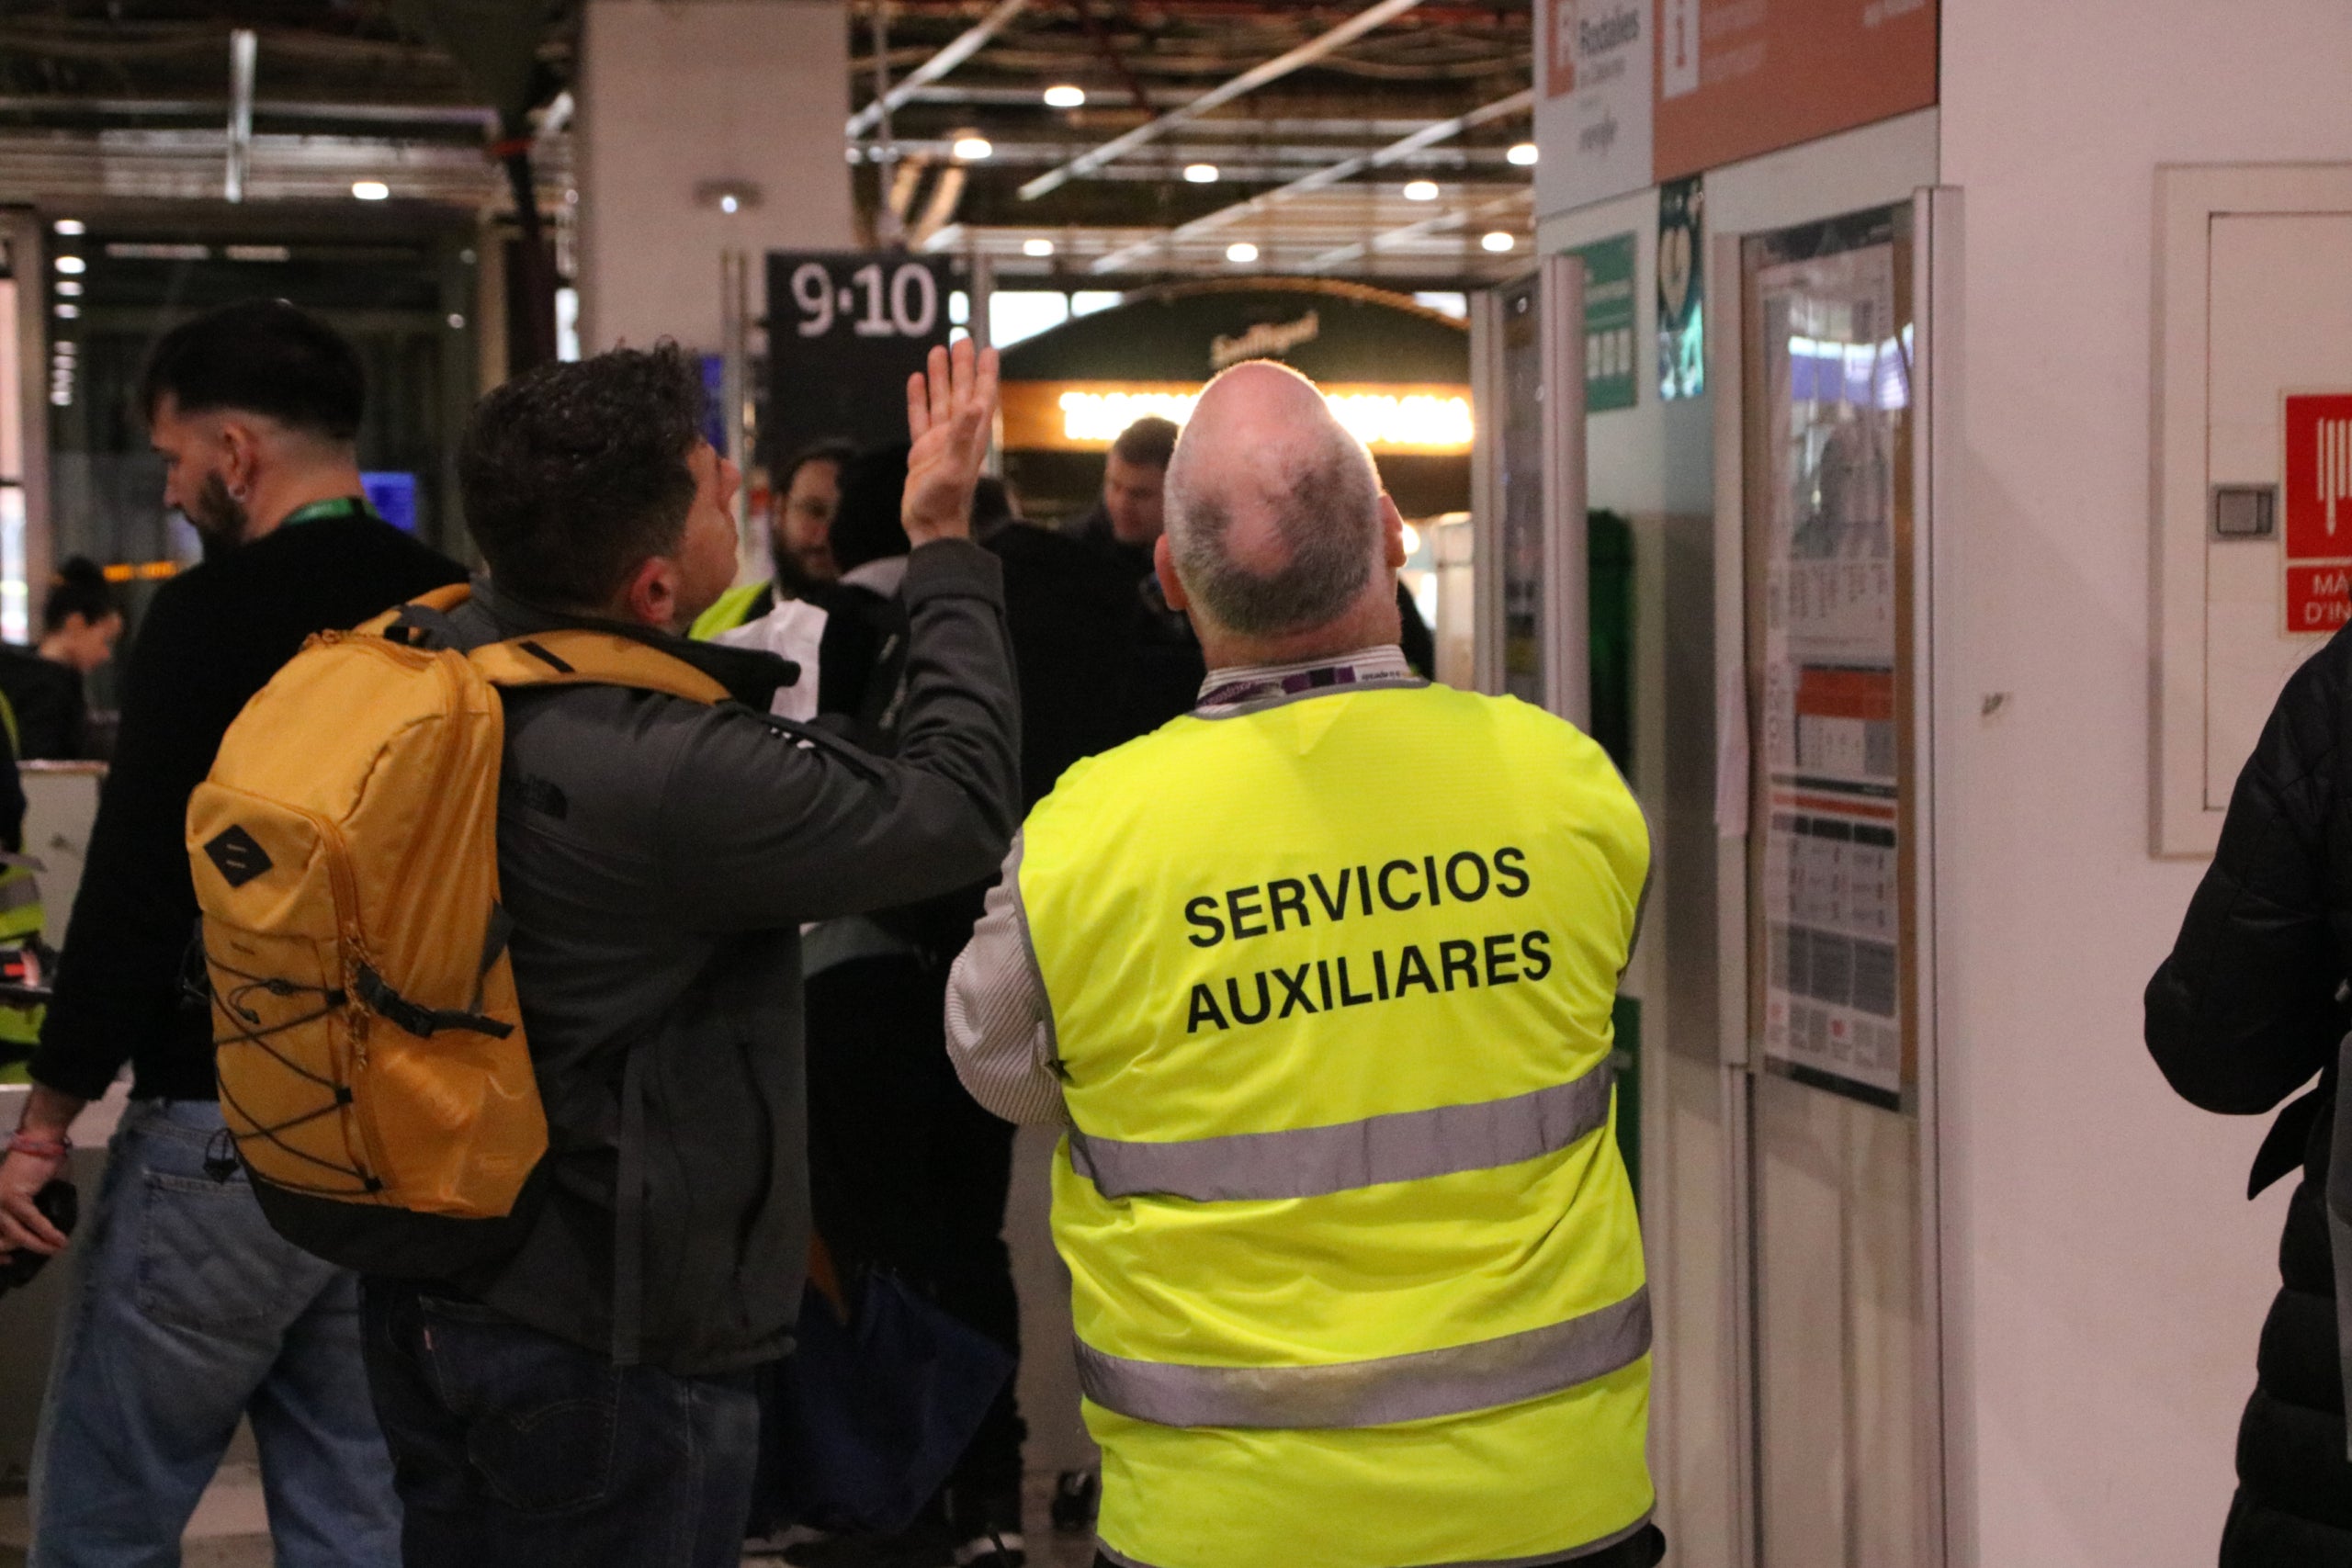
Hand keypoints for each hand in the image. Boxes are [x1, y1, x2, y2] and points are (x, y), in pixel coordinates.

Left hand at [0, 1145, 68, 1259]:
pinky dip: (46, 1232)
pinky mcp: (13, 1198)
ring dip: (37, 1245)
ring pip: (15, 1234)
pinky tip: (59, 1240)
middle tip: (41, 1255)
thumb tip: (40, 1232)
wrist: (40, 1142)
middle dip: (16, 1253)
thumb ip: (28, 1211)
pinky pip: (31, 1221)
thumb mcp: (29, 1193)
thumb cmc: (37, 1164)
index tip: (10, 1262)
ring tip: (57, 1249)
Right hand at [901, 338, 1000, 547]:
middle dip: (963, 365)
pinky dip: (919, 399)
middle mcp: (957, 435)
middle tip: (962, 338)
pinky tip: (916, 381)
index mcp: (971, 436)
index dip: (985, 372)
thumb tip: (976, 404)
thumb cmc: (944, 501)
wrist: (930, 526)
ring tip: (938, 350)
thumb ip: (962, 435)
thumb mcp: (954, 466)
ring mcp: (939, 442)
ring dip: (941, 376)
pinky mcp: (922, 452)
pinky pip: (920, 418)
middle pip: (962, 391)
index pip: (981, 396)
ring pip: (941, 400)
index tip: (988, 348)